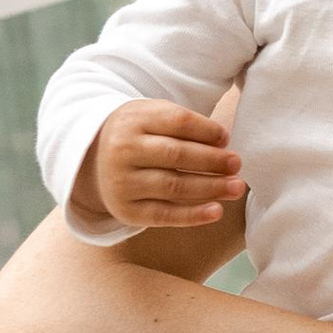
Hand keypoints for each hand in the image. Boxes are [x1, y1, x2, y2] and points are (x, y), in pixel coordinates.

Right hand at [77, 100, 243, 230]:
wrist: (95, 160)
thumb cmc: (139, 135)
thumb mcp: (152, 116)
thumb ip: (184, 123)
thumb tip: (223, 142)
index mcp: (133, 120)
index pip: (177, 121)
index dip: (206, 130)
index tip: (226, 138)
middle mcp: (123, 150)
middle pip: (176, 154)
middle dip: (212, 160)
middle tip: (237, 164)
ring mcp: (122, 182)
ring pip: (173, 186)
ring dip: (210, 187)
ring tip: (236, 187)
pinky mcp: (126, 210)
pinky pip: (164, 214)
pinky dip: (193, 215)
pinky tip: (217, 211)